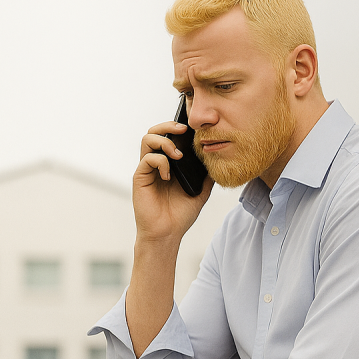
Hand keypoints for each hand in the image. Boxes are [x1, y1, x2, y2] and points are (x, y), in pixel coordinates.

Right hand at [133, 121, 213, 245]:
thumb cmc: (181, 214)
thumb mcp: (201, 192)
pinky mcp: (140, 178)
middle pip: (154, 132)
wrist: (168, 233)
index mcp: (169, 164)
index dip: (177, 127)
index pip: (169, 136)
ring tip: (178, 155)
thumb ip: (207, 175)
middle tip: (183, 131)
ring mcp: (147, 169)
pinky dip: (160, 162)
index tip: (193, 129)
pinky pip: (147, 159)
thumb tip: (218, 160)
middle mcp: (156, 163)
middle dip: (168, 125)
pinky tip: (169, 176)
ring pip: (147, 140)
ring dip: (164, 141)